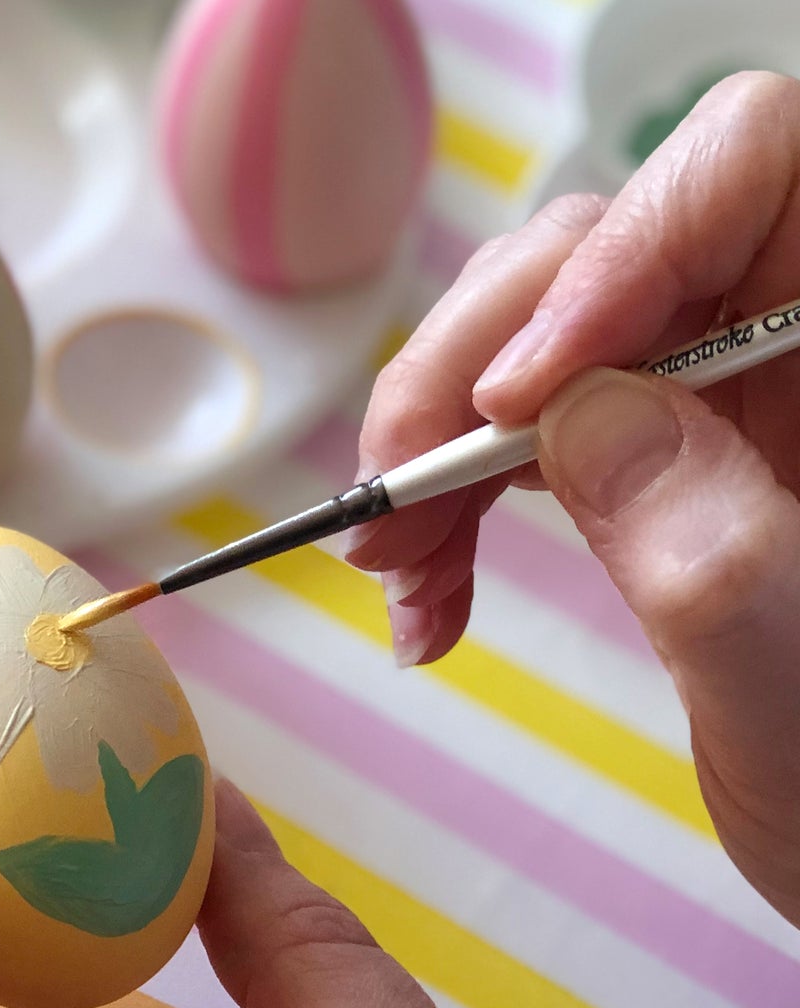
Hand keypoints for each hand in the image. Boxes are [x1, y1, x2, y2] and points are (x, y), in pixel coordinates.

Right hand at [350, 71, 799, 923]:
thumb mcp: (799, 691)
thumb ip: (712, 543)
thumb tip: (578, 411)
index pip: (752, 169)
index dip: (618, 250)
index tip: (514, 399)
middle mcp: (793, 337)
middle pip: (604, 252)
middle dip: (473, 370)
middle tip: (394, 507)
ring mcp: (726, 394)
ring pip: (541, 338)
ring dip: (435, 448)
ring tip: (396, 575)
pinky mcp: (664, 451)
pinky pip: (528, 424)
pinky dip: (449, 501)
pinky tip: (428, 595)